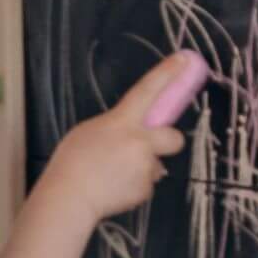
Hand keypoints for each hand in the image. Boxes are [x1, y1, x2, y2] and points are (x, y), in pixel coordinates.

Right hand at [51, 55, 191, 221]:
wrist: (71, 198)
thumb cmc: (71, 163)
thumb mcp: (88, 132)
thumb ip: (115, 128)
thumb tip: (129, 134)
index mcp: (122, 121)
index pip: (148, 91)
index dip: (168, 74)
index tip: (186, 59)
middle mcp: (140, 141)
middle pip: (174, 136)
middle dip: (167, 141)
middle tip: (149, 148)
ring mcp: (145, 167)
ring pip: (155, 165)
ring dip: (141, 169)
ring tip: (114, 176)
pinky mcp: (146, 190)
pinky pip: (146, 184)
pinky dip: (133, 186)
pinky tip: (113, 188)